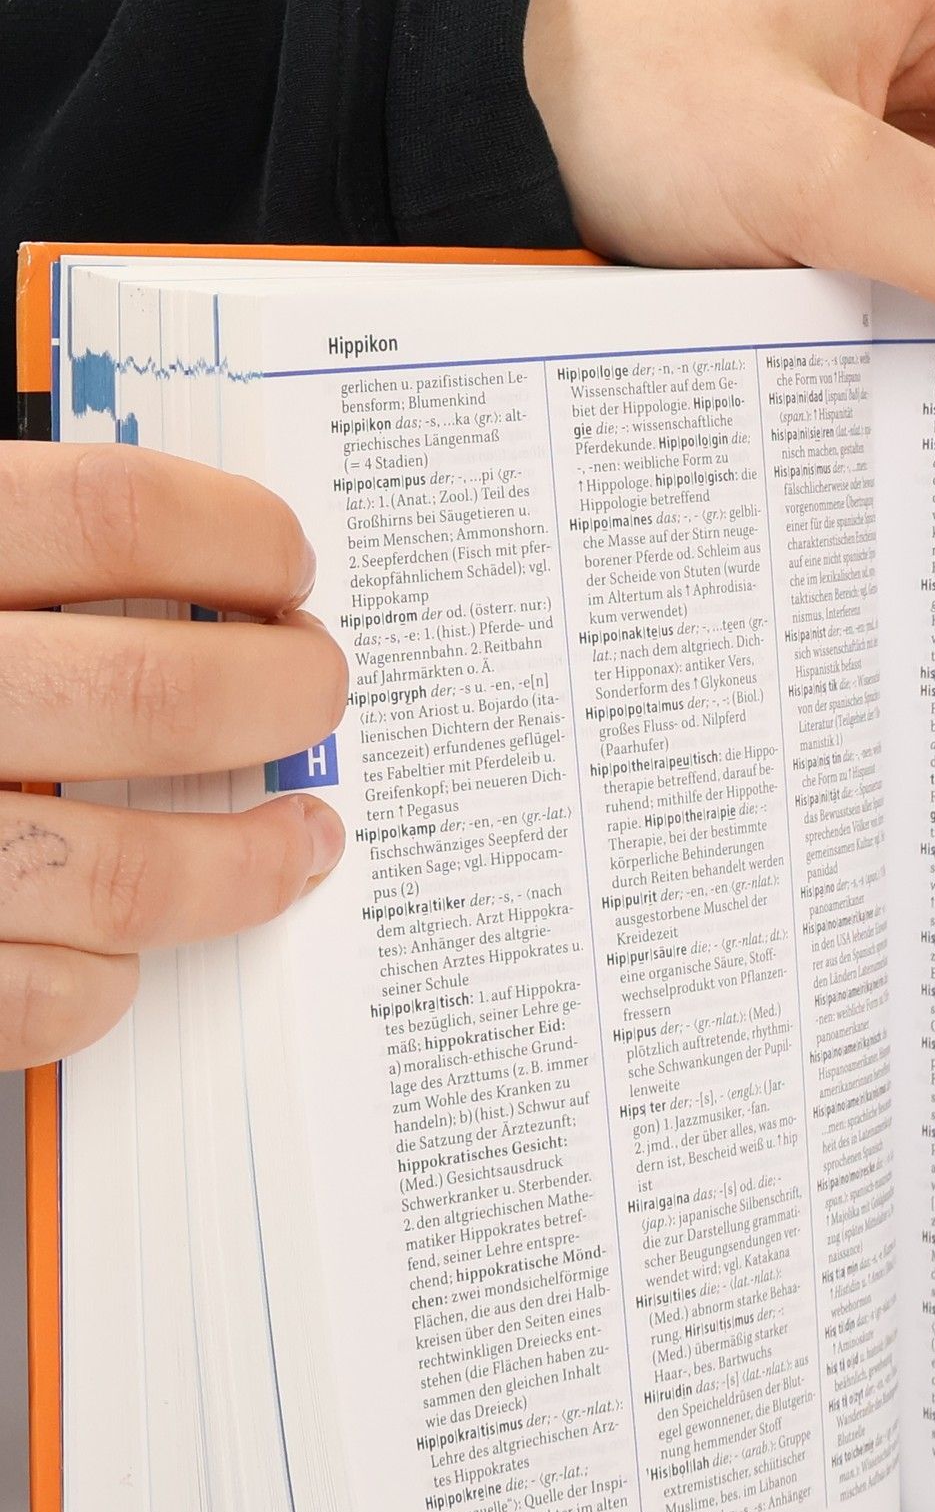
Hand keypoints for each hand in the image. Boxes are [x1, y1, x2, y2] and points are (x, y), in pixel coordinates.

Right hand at [0, 443, 349, 1068]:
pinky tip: (124, 946)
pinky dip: (107, 979)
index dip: (232, 535)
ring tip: (301, 838)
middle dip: (281, 695)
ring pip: (126, 870)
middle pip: (151, 693)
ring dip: (247, 862)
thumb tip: (153, 542)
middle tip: (316, 688)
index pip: (107, 514)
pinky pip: (41, 996)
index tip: (282, 562)